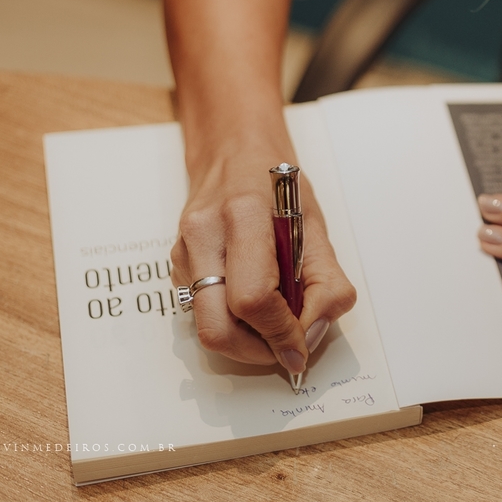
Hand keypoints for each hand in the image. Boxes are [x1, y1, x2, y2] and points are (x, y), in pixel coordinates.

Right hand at [171, 149, 355, 374]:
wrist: (233, 150)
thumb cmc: (276, 184)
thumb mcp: (315, 226)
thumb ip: (325, 282)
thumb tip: (313, 333)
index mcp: (243, 216)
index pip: (254, 299)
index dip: (281, 334)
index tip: (301, 348)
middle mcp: (204, 233)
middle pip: (217, 327)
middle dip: (256, 351)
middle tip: (285, 348)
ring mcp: (183, 249)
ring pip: (205, 326)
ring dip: (245, 341)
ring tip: (275, 323)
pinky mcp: (176, 262)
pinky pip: (201, 309)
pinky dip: (233, 320)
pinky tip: (255, 301)